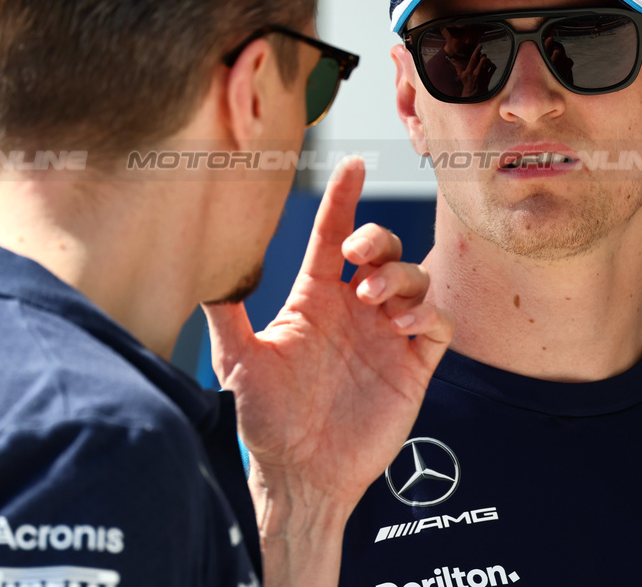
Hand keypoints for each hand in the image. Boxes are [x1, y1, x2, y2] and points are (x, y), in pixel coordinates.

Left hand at [204, 156, 452, 585]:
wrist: (301, 475)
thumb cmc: (266, 421)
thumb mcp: (239, 362)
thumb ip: (224, 314)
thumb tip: (202, 271)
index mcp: (314, 299)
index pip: (332, 237)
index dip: (344, 200)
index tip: (352, 165)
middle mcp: (353, 310)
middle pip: (382, 248)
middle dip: (377, 238)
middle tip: (357, 259)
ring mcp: (386, 335)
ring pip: (415, 277)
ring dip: (399, 277)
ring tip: (371, 303)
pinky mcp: (413, 365)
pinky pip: (439, 322)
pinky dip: (429, 313)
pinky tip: (402, 326)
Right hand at [452, 44, 495, 96]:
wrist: (473, 94)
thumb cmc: (466, 83)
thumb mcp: (461, 75)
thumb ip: (457, 65)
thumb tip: (452, 58)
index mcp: (469, 71)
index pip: (473, 58)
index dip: (477, 51)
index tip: (480, 46)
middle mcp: (476, 72)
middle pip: (483, 59)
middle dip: (483, 56)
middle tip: (483, 56)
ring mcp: (483, 75)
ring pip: (488, 63)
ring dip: (488, 60)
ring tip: (486, 61)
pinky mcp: (488, 78)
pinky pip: (493, 68)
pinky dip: (492, 65)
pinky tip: (489, 66)